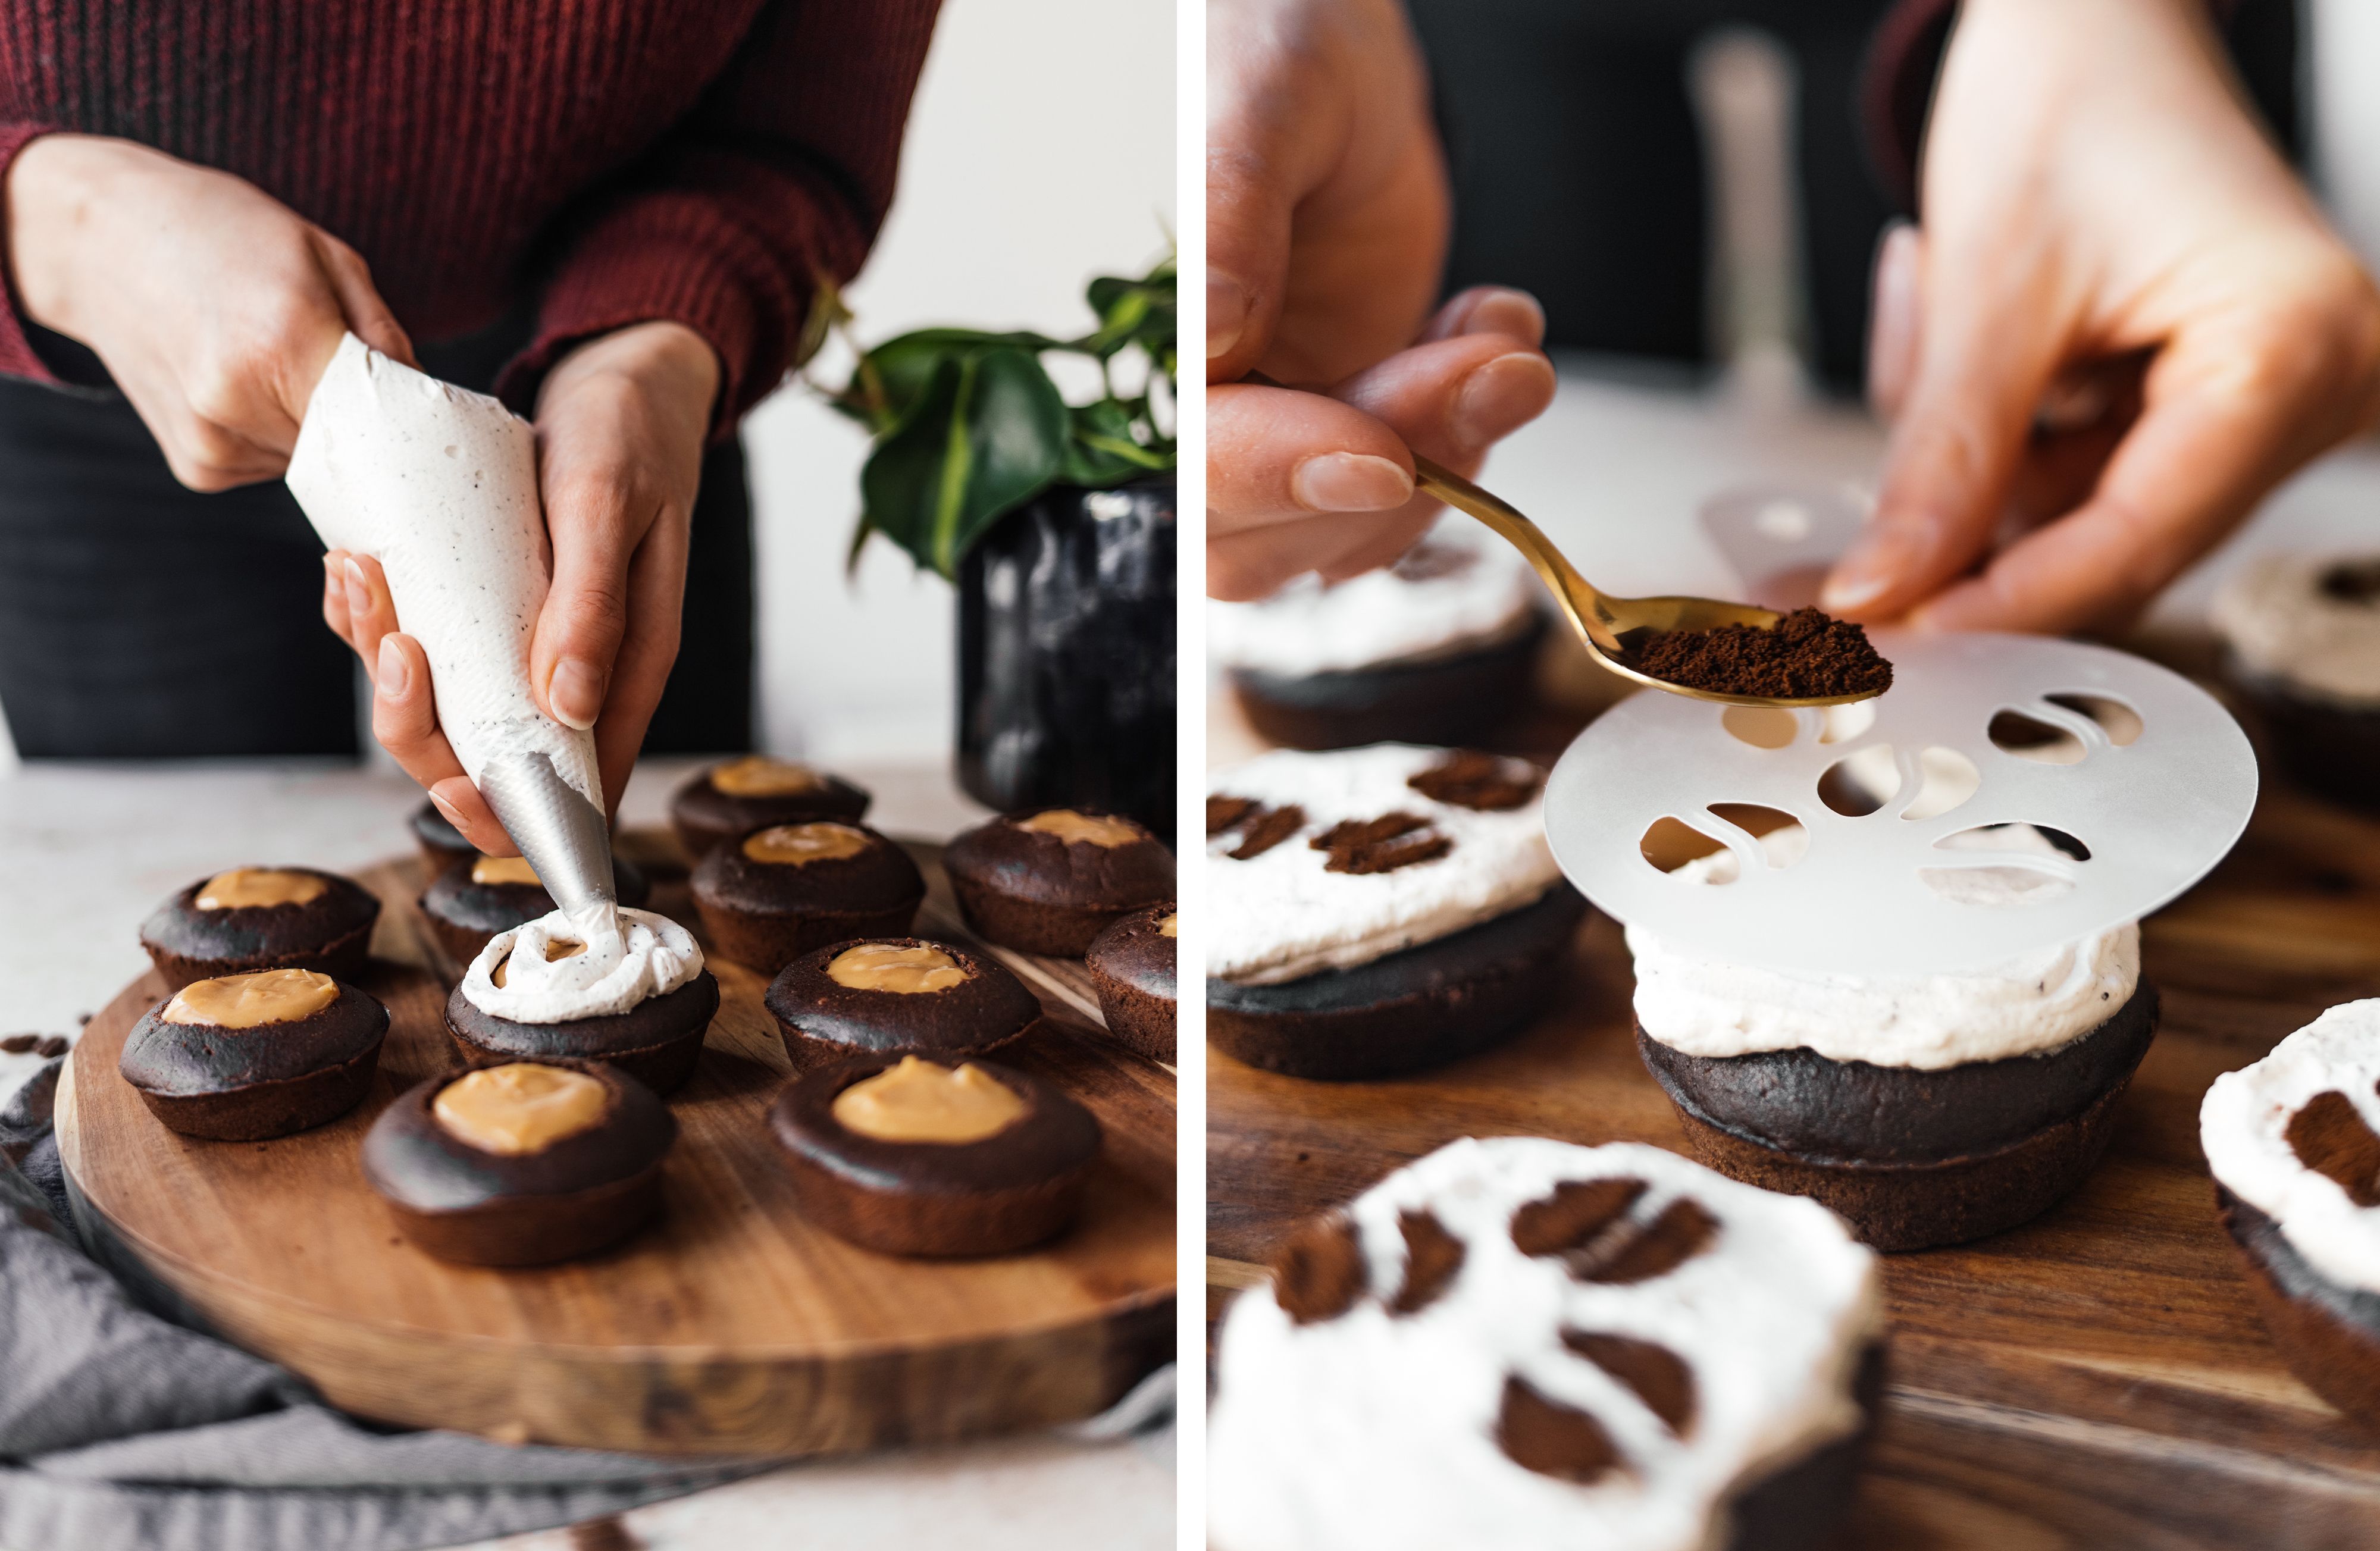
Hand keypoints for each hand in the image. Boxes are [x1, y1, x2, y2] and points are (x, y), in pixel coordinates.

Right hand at [5, 133, 414, 488]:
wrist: (101, 240)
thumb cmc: (223, 233)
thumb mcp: (324, 256)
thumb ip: (384, 338)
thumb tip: (429, 406)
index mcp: (282, 343)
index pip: (385, 425)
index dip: (411, 425)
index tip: (427, 418)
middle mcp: (238, 404)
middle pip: (355, 451)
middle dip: (368, 426)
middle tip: (355, 379)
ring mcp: (212, 443)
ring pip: (316, 464)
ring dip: (320, 429)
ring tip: (279, 363)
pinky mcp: (198, 469)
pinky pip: (274, 467)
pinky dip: (279, 436)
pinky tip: (247, 386)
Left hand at [321, 321, 718, 849]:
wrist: (622, 381)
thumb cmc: (628, 436)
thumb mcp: (606, 504)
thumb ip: (593, 602)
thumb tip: (567, 706)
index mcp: (627, 666)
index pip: (579, 785)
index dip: (512, 811)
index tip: (452, 784)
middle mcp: (579, 672)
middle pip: (492, 759)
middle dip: (422, 725)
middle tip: (393, 640)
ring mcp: (531, 645)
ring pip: (447, 706)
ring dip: (387, 664)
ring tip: (360, 580)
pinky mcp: (493, 609)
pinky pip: (429, 648)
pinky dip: (381, 621)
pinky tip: (357, 571)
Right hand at [1206, 0, 1555, 600]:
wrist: (1341, 54)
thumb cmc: (1271, 48)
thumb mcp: (1259, 103)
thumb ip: (1230, 214)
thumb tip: (1209, 336)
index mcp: (1147, 342)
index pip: (1194, 466)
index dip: (1281, 476)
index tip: (1379, 458)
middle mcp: (1203, 410)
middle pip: (1271, 534)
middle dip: (1398, 463)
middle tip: (1492, 369)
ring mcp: (1283, 430)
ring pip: (1355, 526)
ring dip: (1454, 447)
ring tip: (1503, 338)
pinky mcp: (1354, 423)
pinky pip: (1418, 483)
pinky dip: (1474, 424)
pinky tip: (1489, 327)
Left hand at [1825, 0, 2379, 633]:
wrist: (2087, 25)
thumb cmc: (2069, 102)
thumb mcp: (1990, 289)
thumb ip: (1944, 459)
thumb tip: (1879, 593)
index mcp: (2294, 348)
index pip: (2140, 538)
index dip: (2003, 602)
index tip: (1887, 635)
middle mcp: (2310, 390)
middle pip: (2112, 543)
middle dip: (1968, 530)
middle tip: (1838, 551)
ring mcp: (2258, 403)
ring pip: (2070, 514)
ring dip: (1969, 452)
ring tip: (1936, 300)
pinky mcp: (2195, 404)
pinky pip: (2065, 472)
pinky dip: (1989, 428)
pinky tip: (1961, 318)